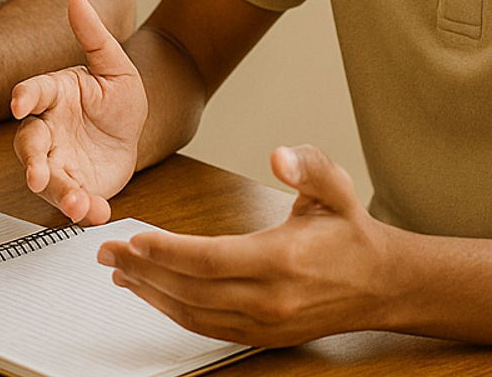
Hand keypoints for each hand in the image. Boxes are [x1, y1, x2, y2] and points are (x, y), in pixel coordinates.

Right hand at [10, 0, 144, 224]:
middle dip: (32, 162)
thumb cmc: (116, 95)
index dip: (25, 97)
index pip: (33, 93)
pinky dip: (84, 210)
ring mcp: (60, 161)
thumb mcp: (114, 65)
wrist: (136, 129)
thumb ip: (94, 36)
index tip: (20, 104)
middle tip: (36, 175)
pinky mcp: (77, 186)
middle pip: (30, 146)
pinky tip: (97, 213)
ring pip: (47, 179)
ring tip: (76, 202)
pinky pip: (75, 201)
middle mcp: (50, 131)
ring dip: (57, 193)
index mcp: (54, 96)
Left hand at [97, 145, 391, 344]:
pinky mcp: (262, 336)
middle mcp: (271, 298)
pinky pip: (206, 327)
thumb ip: (309, 165)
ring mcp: (265, 323)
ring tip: (119, 271)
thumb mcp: (336, 188)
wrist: (382, 284)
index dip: (167, 251)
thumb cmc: (351, 233)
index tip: (134, 238)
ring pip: (194, 313)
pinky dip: (173, 311)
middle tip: (108, 252)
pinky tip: (151, 293)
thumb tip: (279, 156)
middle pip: (191, 290)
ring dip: (151, 293)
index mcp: (283, 259)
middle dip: (144, 270)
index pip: (210, 259)